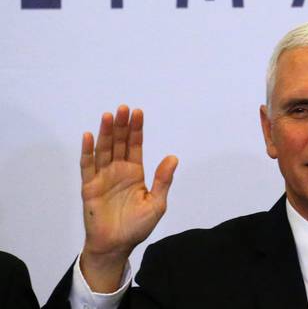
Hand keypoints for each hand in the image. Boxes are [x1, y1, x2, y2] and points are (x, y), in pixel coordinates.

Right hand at [79, 105, 177, 291]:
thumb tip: (173, 157)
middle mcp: (118, 171)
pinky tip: (88, 136)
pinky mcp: (89, 187)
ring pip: (104, 150)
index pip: (135, 145)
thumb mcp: (156, 203)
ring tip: (108, 116)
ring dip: (106, 133)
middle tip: (123, 108)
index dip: (136, 129)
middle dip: (122, 125)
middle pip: (120, 143)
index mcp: (134, 172)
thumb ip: (163, 180)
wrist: (116, 246)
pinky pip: (87, 166)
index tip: (138, 112)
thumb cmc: (136, 226)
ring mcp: (103, 177)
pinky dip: (87, 151)